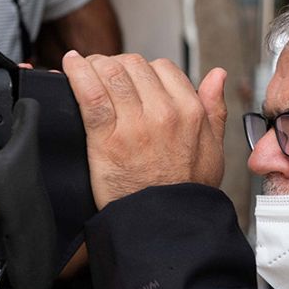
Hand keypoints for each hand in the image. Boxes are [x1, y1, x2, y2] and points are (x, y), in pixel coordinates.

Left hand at [61, 50, 227, 207]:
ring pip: (111, 72)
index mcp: (190, 111)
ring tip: (86, 68)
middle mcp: (164, 113)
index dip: (145, 69)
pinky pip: (90, 93)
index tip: (134, 78)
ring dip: (94, 65)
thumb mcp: (214, 149)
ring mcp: (134, 124)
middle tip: (106, 73)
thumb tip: (218, 76)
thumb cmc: (186, 191)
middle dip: (117, 64)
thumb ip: (215, 108)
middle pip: (133, 65)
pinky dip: (77, 74)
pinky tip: (71, 66)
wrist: (164, 224)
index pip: (163, 67)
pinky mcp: (107, 138)